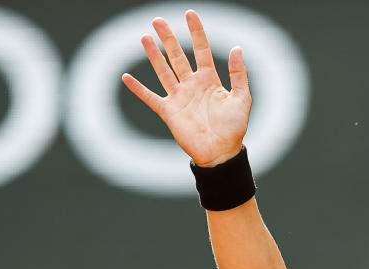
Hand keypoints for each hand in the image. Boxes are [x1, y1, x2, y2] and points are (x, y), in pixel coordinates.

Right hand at [121, 10, 250, 166]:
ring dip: (154, 55)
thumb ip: (239, 74)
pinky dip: (138, 89)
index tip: (190, 14)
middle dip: (168, 38)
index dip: (196, 32)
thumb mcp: (242, 99)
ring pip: (163, 71)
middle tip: (158, 20)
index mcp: (210, 80)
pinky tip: (126, 77)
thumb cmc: (234, 128)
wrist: (220, 153)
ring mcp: (179, 97)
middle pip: (177, 56)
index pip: (201, 50)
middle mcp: (192, 85)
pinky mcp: (169, 111)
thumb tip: (237, 48)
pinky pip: (150, 97)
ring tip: (144, 37)